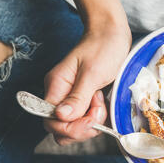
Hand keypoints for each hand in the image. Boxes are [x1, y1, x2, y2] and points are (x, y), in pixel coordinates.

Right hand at [43, 25, 131, 144]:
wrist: (112, 34)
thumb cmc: (103, 47)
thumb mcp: (92, 73)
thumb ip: (77, 97)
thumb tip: (61, 117)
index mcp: (56, 87)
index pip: (51, 121)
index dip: (72, 127)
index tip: (93, 116)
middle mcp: (60, 95)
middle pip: (61, 129)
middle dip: (83, 127)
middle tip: (99, 108)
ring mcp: (72, 99)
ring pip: (74, 127)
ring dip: (92, 122)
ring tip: (102, 102)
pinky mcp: (84, 100)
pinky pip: (86, 119)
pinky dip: (97, 117)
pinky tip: (105, 102)